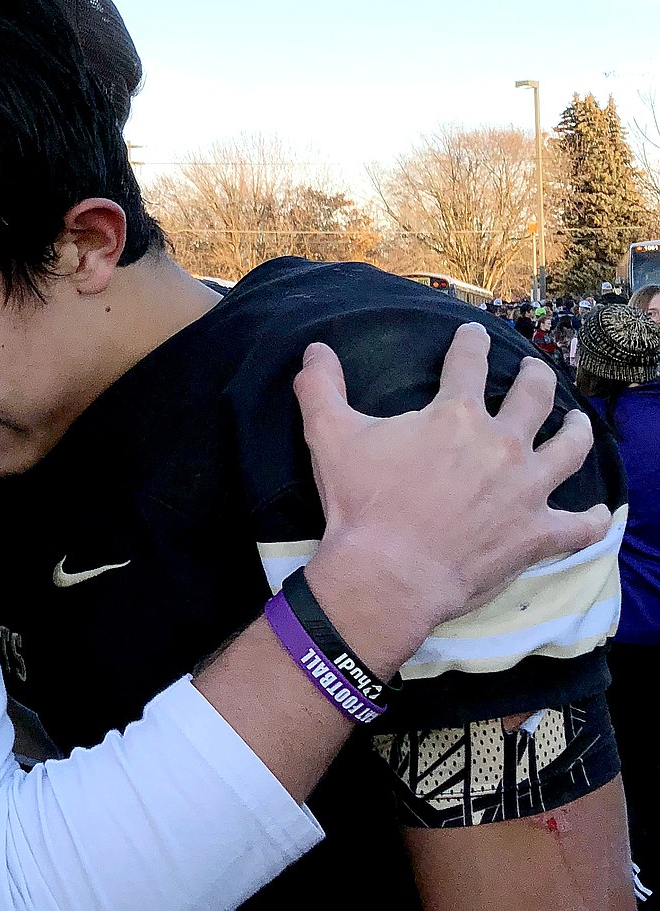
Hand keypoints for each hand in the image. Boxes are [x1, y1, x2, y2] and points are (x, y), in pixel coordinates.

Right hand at [293, 323, 609, 662]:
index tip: (474, 337)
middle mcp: (502, 444)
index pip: (468, 362)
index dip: (471, 344)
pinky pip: (579, 526)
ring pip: (569, 449)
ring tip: (575, 423)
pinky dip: (591, 519)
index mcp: (455, 415)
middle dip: (534, 378)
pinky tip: (596, 514)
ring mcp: (526, 489)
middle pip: (534, 396)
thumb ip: (321, 388)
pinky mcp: (536, 534)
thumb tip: (314, 350)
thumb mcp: (329, 438)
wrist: (387, 573)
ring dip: (575, 431)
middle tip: (532, 373)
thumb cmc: (360, 504)